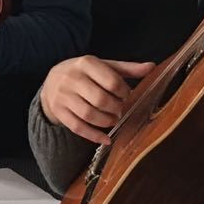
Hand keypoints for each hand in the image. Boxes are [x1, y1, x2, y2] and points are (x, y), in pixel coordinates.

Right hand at [39, 55, 155, 146]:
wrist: (52, 82)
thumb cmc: (84, 74)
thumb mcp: (103, 66)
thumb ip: (126, 68)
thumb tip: (152, 67)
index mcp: (86, 63)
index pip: (111, 81)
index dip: (124, 92)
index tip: (127, 96)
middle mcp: (72, 78)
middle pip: (100, 99)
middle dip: (116, 108)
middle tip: (121, 110)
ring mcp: (63, 96)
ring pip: (89, 114)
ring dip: (106, 122)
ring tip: (113, 120)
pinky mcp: (58, 111)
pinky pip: (78, 127)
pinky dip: (94, 136)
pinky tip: (106, 139)